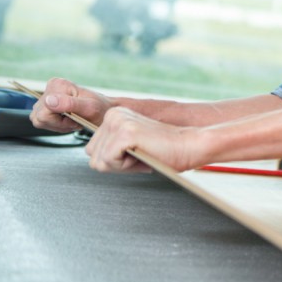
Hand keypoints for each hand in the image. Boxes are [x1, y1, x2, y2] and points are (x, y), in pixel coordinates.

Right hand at [31, 77, 112, 132]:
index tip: (76, 118)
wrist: (104, 109)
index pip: (44, 113)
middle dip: (59, 124)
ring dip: (58, 125)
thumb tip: (48, 100)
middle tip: (76, 120)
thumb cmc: (100, 109)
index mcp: (58, 84)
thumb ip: (69, 104)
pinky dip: (56, 125)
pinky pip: (42, 121)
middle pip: (40, 117)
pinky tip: (69, 120)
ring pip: (39, 120)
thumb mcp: (90, 108)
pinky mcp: (44, 104)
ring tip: (74, 120)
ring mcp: (45, 96)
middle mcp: (50, 87)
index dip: (59, 122)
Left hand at [85, 107, 200, 173]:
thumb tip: (95, 159)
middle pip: (92, 156)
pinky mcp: (124, 134)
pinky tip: (143, 154)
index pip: (93, 149)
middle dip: (115, 164)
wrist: (189, 145)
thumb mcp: (131, 145)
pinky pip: (109, 162)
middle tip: (140, 155)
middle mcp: (113, 115)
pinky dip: (126, 166)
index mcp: (114, 115)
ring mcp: (117, 123)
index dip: (114, 160)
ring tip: (142, 154)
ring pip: (99, 161)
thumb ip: (111, 146)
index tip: (135, 153)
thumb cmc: (166, 150)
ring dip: (121, 165)